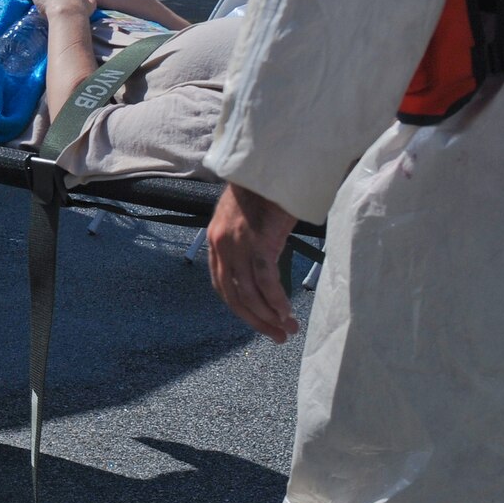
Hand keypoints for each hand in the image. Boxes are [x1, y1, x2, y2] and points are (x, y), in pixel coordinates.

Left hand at [207, 183, 301, 342]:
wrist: (267, 166)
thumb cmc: (262, 192)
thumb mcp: (244, 220)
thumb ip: (245, 243)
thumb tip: (261, 264)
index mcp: (216, 242)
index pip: (222, 285)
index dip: (240, 307)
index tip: (259, 320)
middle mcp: (221, 246)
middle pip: (233, 295)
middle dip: (255, 320)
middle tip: (276, 336)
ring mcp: (238, 245)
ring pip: (249, 292)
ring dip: (269, 315)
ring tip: (287, 329)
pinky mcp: (258, 242)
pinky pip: (265, 280)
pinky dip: (276, 300)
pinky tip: (286, 313)